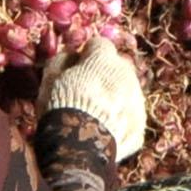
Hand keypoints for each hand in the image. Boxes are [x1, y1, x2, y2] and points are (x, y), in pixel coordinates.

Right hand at [39, 38, 146, 161]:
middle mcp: (125, 73)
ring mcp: (137, 98)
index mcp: (103, 58)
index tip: (76, 67)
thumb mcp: (50, 78)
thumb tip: (71, 55)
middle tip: (85, 93)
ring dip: (113, 98)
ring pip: (126, 91)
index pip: (99, 45)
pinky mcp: (140, 123)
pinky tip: (104, 131)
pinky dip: (120, 120)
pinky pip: (130, 115)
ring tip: (94, 116)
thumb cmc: (62, 107)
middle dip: (103, 76)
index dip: (86, 55)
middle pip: (116, 68)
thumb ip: (62, 60)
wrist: (82, 145)